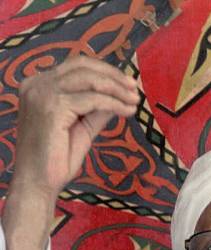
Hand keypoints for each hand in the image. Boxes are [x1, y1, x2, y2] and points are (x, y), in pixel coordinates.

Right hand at [11, 55, 138, 201]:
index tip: (127, 84)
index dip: (104, 71)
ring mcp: (43, 93)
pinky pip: (92, 99)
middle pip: (82, 66)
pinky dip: (113, 103)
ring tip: (134, 100)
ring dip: (116, 89)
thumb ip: (96, 110)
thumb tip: (119, 96)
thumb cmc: (56, 160)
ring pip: (89, 80)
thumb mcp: (81, 128)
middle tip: (135, 89)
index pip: (76, 66)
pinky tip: (126, 111)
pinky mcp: (53, 107)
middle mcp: (37, 84)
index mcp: (39, 85)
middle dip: (113, 76)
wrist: (38, 183)